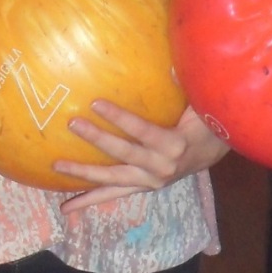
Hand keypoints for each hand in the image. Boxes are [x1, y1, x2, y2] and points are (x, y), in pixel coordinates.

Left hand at [53, 101, 228, 209]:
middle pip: (123, 153)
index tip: (95, 102)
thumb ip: (184, 86)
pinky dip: (91, 199)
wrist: (214, 150)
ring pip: (113, 179)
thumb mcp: (199, 103)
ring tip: (57, 166)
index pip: (141, 130)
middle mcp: (161, 166)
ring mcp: (151, 180)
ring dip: (84, 174)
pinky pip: (114, 194)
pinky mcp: (143, 187)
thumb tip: (168, 66)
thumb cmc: (203, 120)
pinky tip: (67, 207)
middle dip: (97, 138)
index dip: (119, 117)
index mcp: (174, 144)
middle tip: (72, 123)